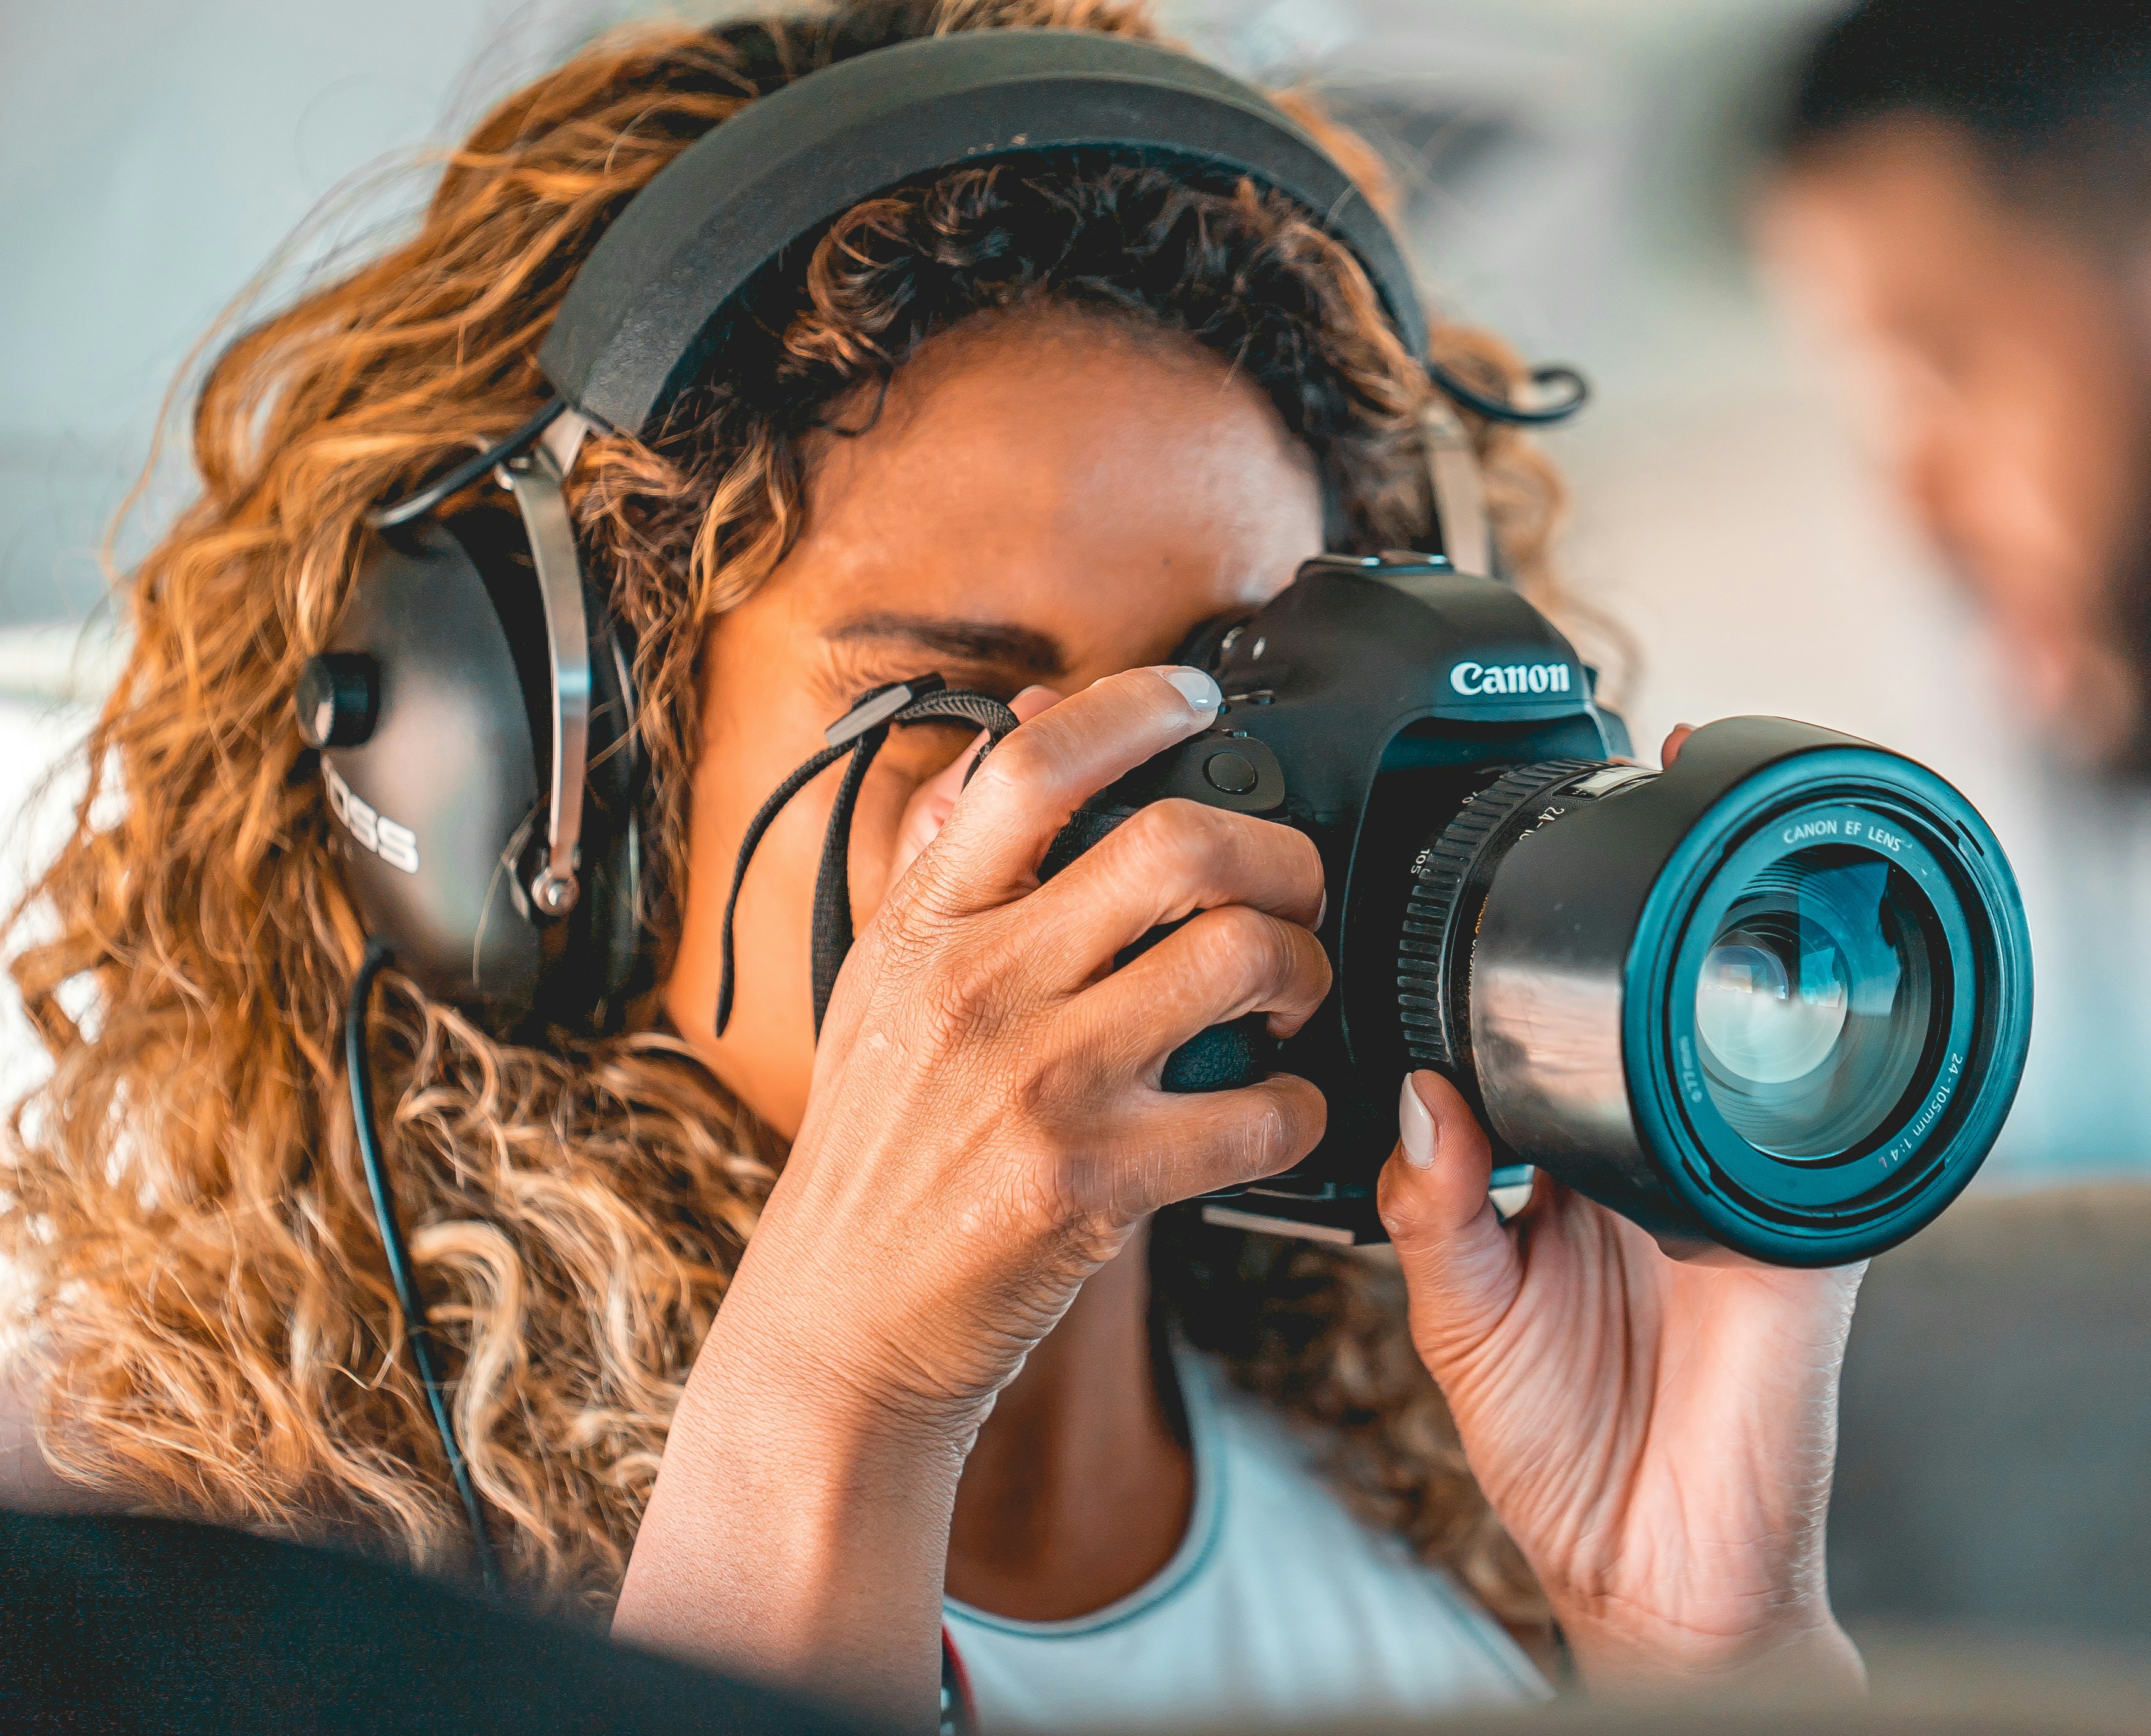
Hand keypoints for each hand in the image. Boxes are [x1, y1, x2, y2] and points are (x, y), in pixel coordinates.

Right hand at [617, 667, 1330, 1713]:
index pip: (1033, 765)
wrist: (838, 1332)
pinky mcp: (1094, 1183)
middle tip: (1292, 892)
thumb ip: (944, 867)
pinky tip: (1279, 1111)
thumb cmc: (875, 1161)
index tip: (1197, 700)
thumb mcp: (879, 994)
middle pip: (1176, 846)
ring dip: (1303, 970)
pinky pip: (1258, 1112)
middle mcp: (977, 990)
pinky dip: (1300, 1108)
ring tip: (1292, 999)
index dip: (1135, 707)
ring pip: (1238, 960)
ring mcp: (1038, 1085)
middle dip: (1275, 855)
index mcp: (924, 931)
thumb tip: (1019, 740)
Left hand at [1380, 1077, 1863, 1691]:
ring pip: (1714, 1078)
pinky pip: (1807, 1150)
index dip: (1490, 1035)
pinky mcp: (1805, 1241)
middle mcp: (1652, 1177)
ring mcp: (1732, 1199)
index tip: (1440, 1020)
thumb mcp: (1460, 1324)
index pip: (1536, 1066)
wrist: (1659, 1567)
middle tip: (1518, 1041)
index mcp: (1569, 1182)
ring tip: (1589, 1116)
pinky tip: (1689, 1144)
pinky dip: (1760, 1127)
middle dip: (1567, 1034)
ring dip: (1658, 1066)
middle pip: (1622, 1053)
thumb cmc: (1559, 1453)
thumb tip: (1419, 1102)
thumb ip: (1433, 1212)